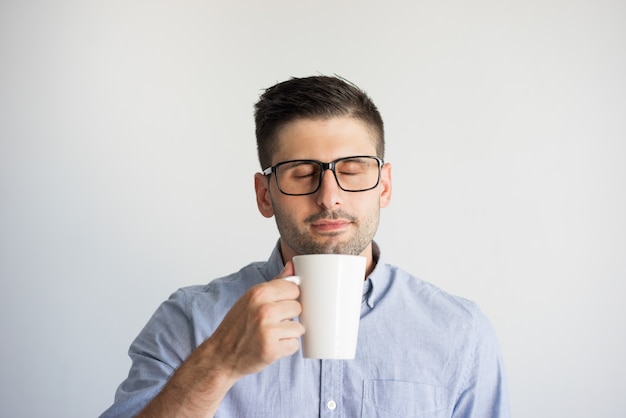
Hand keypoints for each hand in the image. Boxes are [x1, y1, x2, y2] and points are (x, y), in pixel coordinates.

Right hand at [136, 263, 302, 417]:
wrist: (220, 356)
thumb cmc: (236, 327)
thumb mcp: (251, 299)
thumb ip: (274, 283)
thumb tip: (292, 266)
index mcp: (258, 293)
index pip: (294, 288)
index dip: (289, 298)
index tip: (278, 306)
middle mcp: (264, 309)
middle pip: (298, 307)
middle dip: (288, 317)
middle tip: (271, 323)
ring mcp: (268, 330)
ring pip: (299, 327)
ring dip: (288, 334)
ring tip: (271, 336)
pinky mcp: (272, 349)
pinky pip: (294, 345)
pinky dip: (285, 348)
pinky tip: (270, 346)